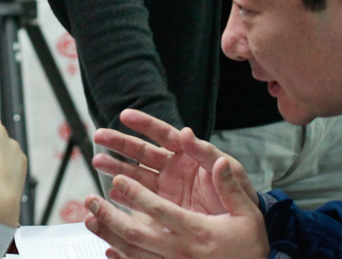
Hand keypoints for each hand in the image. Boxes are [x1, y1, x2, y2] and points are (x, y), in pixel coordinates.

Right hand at [91, 110, 257, 214]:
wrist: (244, 226)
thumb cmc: (239, 192)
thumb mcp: (228, 169)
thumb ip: (206, 153)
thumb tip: (187, 132)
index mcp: (188, 153)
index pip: (163, 134)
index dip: (144, 124)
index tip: (126, 115)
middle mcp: (172, 168)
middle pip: (141, 152)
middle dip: (119, 143)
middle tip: (99, 136)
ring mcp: (165, 189)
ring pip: (135, 174)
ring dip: (116, 167)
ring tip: (97, 162)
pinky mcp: (162, 209)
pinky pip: (139, 200)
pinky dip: (124, 196)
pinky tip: (111, 193)